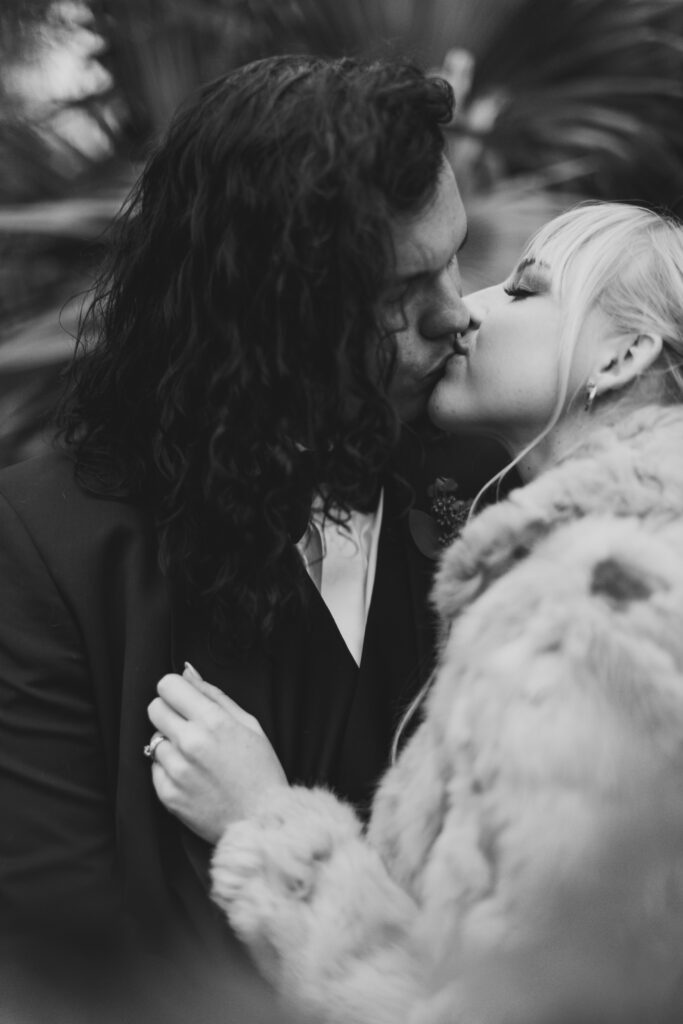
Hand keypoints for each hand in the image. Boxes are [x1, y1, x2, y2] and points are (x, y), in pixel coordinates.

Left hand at [147, 663, 287, 842]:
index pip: (167, 686)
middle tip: (189, 726)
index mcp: (213, 721)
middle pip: (154, 708)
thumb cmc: (260, 770)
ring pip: (153, 739)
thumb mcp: (249, 724)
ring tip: (194, 756)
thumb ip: (214, 694)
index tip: (184, 698)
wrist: (261, 820)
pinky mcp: (167, 794)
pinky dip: (168, 768)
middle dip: (169, 712)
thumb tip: (187, 672)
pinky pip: (154, 767)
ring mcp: (176, 770)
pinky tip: (191, 775)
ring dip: (170, 743)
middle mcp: (190, 743)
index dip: (175, 689)